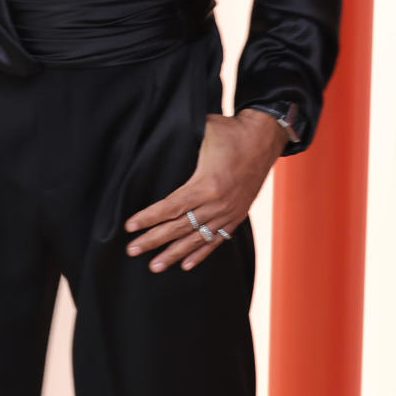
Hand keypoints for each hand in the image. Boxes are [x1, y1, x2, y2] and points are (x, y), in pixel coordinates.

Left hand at [122, 109, 288, 272]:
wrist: (265, 138)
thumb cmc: (231, 132)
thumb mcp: (204, 130)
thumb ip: (181, 134)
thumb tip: (156, 129)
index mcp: (207, 184)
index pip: (171, 207)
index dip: (149, 218)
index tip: (130, 227)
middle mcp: (218, 204)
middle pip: (179, 227)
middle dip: (153, 240)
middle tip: (132, 250)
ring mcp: (228, 212)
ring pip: (196, 238)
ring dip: (174, 254)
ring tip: (155, 266)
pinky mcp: (237, 215)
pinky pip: (216, 239)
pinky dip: (201, 253)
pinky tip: (186, 264)